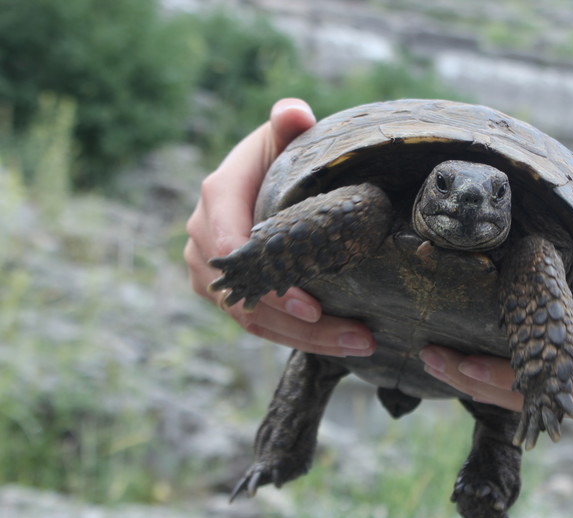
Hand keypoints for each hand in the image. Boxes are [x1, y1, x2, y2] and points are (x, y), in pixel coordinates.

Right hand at [184, 98, 374, 356]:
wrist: (262, 181)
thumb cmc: (279, 156)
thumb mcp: (283, 138)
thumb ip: (288, 124)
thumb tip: (293, 113)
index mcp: (219, 196)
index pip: (230, 243)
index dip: (265, 277)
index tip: (309, 303)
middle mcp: (205, 237)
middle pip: (245, 295)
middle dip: (301, 323)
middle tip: (355, 335)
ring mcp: (211, 272)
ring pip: (254, 319)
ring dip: (309, 338)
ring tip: (361, 343)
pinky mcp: (226, 294)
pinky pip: (260, 324)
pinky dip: (299, 337)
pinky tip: (342, 342)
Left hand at [422, 219, 572, 475]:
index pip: (563, 359)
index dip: (512, 355)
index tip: (465, 342)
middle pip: (531, 387)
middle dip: (477, 375)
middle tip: (428, 355)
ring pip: (538, 402)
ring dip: (490, 386)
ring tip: (446, 365)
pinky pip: (559, 404)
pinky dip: (521, 392)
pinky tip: (495, 378)